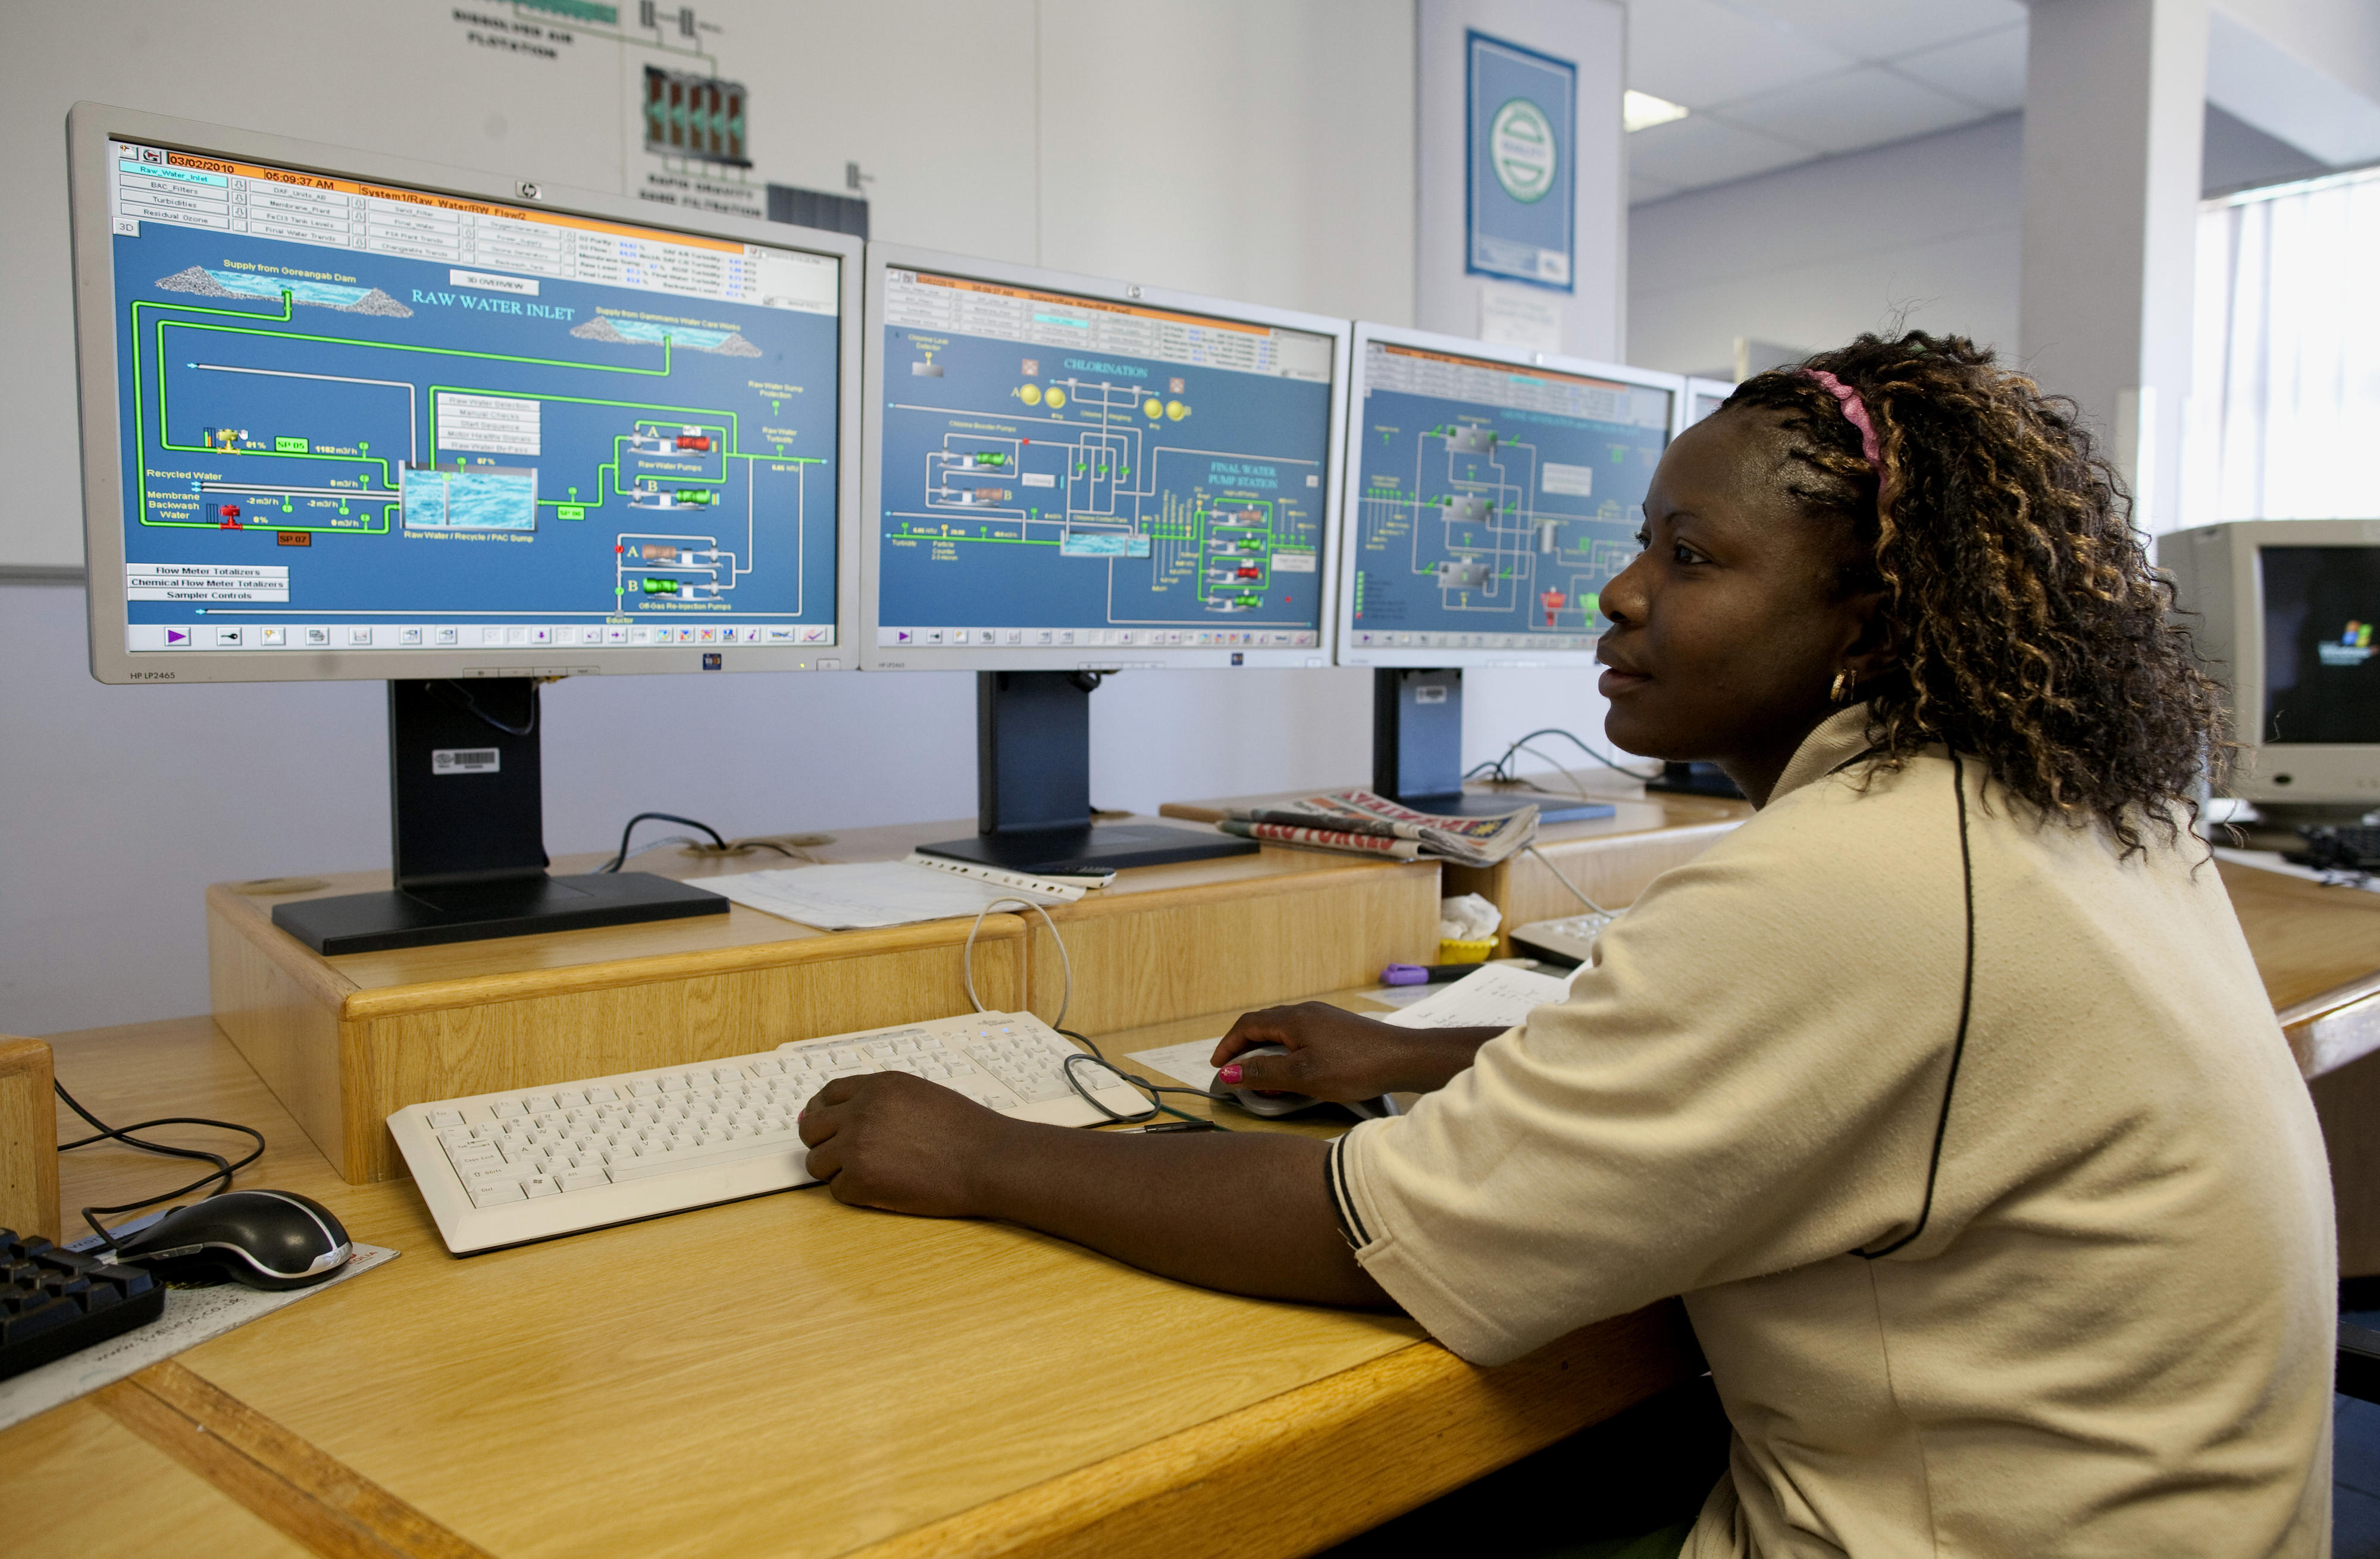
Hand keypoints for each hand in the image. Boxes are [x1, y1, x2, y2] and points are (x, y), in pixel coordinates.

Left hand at [797, 1072, 1018, 1215]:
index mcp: (878, 1086)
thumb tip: (839, 1113)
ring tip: (872, 1174)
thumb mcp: (919, 1095)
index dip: (824, 1113)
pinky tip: (884, 1188)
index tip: (829, 1127)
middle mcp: (861, 1111)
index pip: (826, 1095)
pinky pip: (837, 1190)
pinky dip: (856, 1194)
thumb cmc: (965, 1132)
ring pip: (816, 1163)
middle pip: (810, 1128)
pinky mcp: (861, 1180)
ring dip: (838, 1171)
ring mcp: (857, 1146)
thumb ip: (879, 1101)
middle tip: (844, 1157)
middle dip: (822, 1143)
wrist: (989, 1160)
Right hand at [1210, 1003, 1496, 1099]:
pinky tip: (1295, 1072)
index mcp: (1293, 1019)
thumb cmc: (1353, 1067)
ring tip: (1263, 1078)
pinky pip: (1301, 1036)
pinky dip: (1287, 1052)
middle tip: (1235, 1073)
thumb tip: (1228, 1073)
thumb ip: (1263, 1074)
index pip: (1248, 1025)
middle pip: (1264, 1025)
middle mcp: (1306, 1012)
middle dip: (1245, 1048)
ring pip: (1283, 1031)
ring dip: (1267, 1052)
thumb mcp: (1302, 1076)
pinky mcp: (1338, 1029)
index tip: (1217, 1067)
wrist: (1403, 1058)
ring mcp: (1324, 1019)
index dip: (1228, 1045)